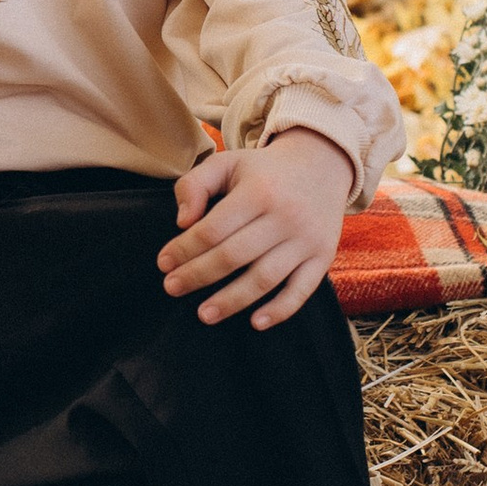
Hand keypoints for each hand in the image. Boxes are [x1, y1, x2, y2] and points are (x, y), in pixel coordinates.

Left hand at [157, 129, 354, 330]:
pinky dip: (280, 310)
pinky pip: (302, 290)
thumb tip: (183, 222)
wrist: (322, 164)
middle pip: (234, 255)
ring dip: (232, 300)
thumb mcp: (227, 162)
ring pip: (265, 277)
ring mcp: (306, 239)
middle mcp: (285, 216)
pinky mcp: (322, 256)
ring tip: (204, 314)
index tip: (163, 263)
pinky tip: (255, 323)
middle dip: (198, 275)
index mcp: (258, 190)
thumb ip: (195, 184)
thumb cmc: (264, 171)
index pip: (213, 229)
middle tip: (172, 288)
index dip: (184, 249)